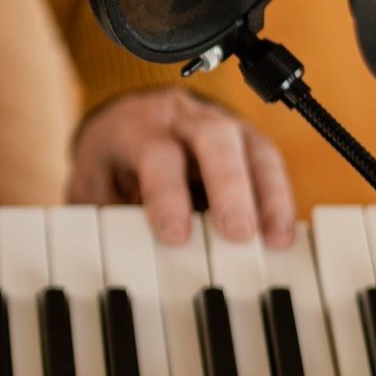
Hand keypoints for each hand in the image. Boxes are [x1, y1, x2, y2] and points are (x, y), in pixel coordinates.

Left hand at [69, 87, 295, 247]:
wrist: (128, 118)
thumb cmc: (112, 159)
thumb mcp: (94, 184)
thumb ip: (106, 215)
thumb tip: (123, 257)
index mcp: (136, 125)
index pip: (156, 152)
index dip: (168, 194)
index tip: (176, 235)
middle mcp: (181, 117)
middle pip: (213, 137)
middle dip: (229, 185)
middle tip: (237, 231)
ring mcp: (220, 123)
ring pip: (251, 146)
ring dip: (267, 194)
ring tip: (274, 238)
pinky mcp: (245, 139)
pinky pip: (268, 161)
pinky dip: (278, 197)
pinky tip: (281, 231)